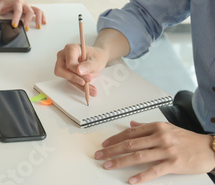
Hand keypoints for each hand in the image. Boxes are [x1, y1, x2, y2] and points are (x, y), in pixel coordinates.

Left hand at [0, 0, 45, 30]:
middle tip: (26, 28)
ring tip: (38, 26)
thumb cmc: (5, 1)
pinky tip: (43, 22)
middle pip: (29, 11)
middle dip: (28, 20)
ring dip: (38, 18)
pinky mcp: (31, 8)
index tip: (14, 25)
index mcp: (16, 2)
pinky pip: (39, 11)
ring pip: (36, 10)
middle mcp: (24, 4)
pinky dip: (42, 16)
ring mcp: (29, 6)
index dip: (16, 18)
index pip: (17, 10)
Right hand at [54, 43, 108, 95]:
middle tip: (86, 83)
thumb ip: (88, 65)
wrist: (98, 58)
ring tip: (91, 89)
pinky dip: (80, 86)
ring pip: (66, 78)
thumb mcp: (96, 60)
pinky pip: (70, 81)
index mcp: (70, 49)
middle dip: (74, 78)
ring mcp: (63, 64)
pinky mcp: (66, 72)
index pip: (69, 63)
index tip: (88, 78)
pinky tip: (89, 89)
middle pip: (61, 70)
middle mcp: (64, 56)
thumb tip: (79, 70)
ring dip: (78, 84)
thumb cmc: (96, 56)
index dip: (77, 72)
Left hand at [94, 121, 214, 183]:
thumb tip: (131, 124)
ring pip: (138, 156)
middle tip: (99, 155)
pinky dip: (141, 176)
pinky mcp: (174, 163)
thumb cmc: (188, 140)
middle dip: (111, 150)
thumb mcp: (167, 128)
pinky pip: (154, 170)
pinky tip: (131, 180)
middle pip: (130, 144)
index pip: (130, 133)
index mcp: (156, 127)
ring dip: (120, 161)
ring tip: (108, 165)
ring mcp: (166, 150)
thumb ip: (148, 127)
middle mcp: (160, 137)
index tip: (104, 145)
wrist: (210, 149)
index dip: (114, 139)